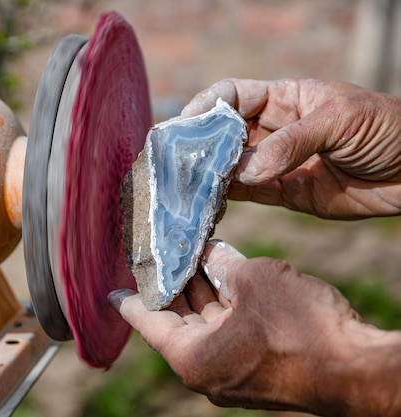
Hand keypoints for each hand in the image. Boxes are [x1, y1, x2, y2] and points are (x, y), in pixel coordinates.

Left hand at [109, 240, 400, 416]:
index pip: (147, 320)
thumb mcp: (255, 280)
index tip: (112, 289)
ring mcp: (233, 367)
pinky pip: (230, 325)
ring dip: (201, 284)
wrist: (359, 369)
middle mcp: (207, 367)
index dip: (129, 298)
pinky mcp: (257, 362)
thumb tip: (210, 251)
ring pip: (206, 317)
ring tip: (191, 249)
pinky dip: (224, 298)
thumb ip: (224, 264)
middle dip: (173, 279)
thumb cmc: (303, 329)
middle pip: (177, 315)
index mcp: (192, 356)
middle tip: (161, 249)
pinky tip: (221, 266)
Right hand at [182, 79, 400, 218]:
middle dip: (198, 144)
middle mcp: (275, 129)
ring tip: (184, 185)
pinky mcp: (286, 193)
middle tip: (173, 162)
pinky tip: (208, 202)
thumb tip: (244, 170)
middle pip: (224, 132)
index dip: (205, 106)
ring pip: (230, 165)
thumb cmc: (388, 130)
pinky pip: (247, 193)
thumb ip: (291, 142)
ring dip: (207, 174)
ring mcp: (278, 162)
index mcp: (287, 98)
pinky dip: (226, 198)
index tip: (182, 125)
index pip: (233, 95)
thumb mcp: (341, 121)